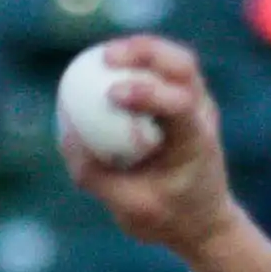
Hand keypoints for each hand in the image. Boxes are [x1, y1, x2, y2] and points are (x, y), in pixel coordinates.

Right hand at [63, 36, 239, 261]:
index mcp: (197, 142)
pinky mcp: (186, 99)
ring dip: (139, 49)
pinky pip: (161, 70)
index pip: (180, 104)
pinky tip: (103, 69)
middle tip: (104, 58)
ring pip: (175, 58)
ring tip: (101, 57)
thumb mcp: (129, 208)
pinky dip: (135, 63)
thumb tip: (66, 132)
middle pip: (183, 64)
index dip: (148, 92)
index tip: (111, 95)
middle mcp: (204, 115)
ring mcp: (199, 103)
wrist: (204, 222)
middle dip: (145, 52)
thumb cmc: (168, 218)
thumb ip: (95, 174)